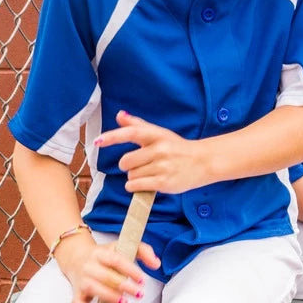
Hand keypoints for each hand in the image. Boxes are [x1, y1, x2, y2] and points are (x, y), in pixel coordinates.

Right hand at [55, 232, 159, 302]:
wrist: (76, 256)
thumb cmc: (102, 255)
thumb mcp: (122, 247)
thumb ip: (143, 251)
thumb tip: (156, 263)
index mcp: (102, 253)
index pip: (116, 260)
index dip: (130, 270)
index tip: (142, 279)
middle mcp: (90, 266)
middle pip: (106, 276)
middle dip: (124, 286)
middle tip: (138, 293)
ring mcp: (82, 280)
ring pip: (93, 288)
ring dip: (109, 297)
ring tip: (123, 302)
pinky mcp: (77, 293)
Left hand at [96, 110, 211, 193]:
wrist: (204, 161)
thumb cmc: (178, 147)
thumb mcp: (160, 133)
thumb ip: (138, 125)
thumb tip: (119, 115)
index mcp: (156, 135)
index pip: (131, 133)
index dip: (112, 137)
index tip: (98, 142)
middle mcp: (159, 149)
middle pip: (126, 161)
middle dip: (129, 166)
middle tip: (141, 165)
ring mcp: (162, 167)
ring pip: (131, 175)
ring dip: (135, 177)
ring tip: (150, 174)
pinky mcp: (164, 183)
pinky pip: (137, 186)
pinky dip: (135, 186)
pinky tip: (145, 183)